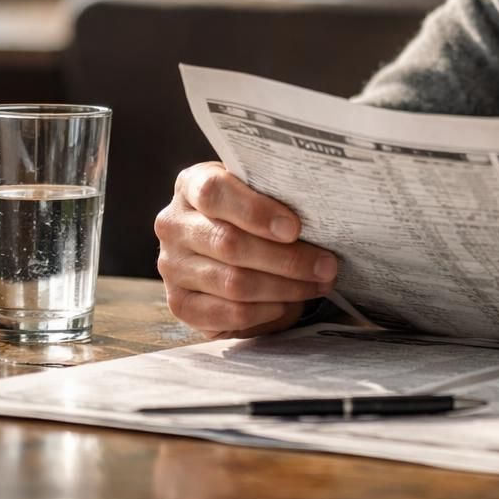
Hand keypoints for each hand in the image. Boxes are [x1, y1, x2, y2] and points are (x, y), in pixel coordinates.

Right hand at [155, 162, 338, 338]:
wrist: (226, 245)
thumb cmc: (253, 213)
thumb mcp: (259, 192)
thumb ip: (276, 196)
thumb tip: (319, 216)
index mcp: (192, 185)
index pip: (214, 193)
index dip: (255, 211)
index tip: (294, 228)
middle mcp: (174, 225)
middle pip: (229, 244)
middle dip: (286, 258)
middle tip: (326, 265)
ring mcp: (171, 267)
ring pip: (232, 282)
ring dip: (284, 288)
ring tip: (317, 284)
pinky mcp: (179, 304)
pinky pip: (225, 314)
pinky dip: (262, 312)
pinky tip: (285, 303)